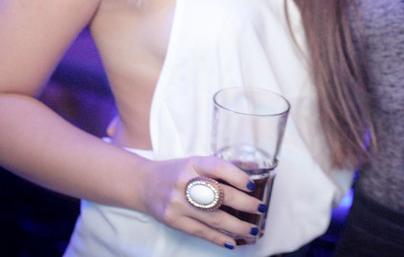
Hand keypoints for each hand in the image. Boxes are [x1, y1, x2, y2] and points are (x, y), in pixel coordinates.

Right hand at [141, 155, 263, 247]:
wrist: (143, 184)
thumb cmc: (175, 172)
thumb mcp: (194, 162)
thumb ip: (219, 168)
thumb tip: (251, 171)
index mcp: (193, 163)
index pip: (218, 167)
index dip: (237, 176)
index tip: (252, 185)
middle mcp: (185, 182)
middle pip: (219, 195)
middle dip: (244, 203)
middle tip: (260, 208)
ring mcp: (178, 203)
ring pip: (213, 218)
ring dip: (237, 226)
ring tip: (252, 229)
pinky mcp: (174, 220)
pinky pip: (201, 232)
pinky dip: (219, 238)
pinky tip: (233, 241)